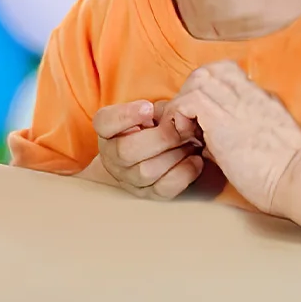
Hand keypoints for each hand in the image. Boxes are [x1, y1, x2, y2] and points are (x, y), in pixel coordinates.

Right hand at [90, 99, 205, 198]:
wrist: (157, 151)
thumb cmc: (155, 126)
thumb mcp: (153, 111)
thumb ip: (159, 110)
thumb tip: (177, 113)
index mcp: (107, 131)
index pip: (105, 123)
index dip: (126, 116)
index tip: (148, 107)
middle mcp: (111, 157)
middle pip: (125, 151)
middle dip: (159, 138)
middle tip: (180, 128)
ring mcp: (128, 178)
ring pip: (146, 172)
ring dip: (174, 155)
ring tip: (191, 143)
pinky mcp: (148, 193)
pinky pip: (164, 189)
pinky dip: (184, 173)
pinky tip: (195, 159)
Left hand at [160, 62, 300, 214]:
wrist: (299, 180)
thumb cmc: (287, 172)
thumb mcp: (267, 140)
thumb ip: (241, 131)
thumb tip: (210, 140)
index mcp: (261, 98)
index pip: (226, 71)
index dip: (208, 88)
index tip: (203, 116)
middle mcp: (248, 94)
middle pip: (208, 71)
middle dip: (191, 93)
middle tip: (191, 123)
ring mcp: (236, 104)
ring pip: (196, 80)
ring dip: (184, 104)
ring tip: (189, 132)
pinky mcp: (222, 120)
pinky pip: (188, 101)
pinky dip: (180, 116)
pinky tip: (189, 138)